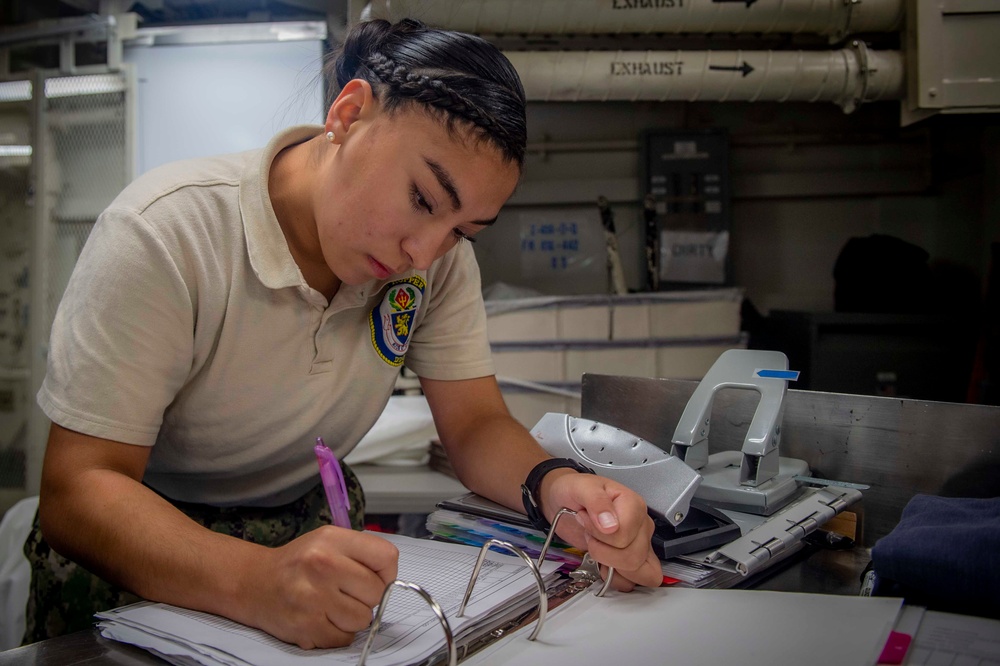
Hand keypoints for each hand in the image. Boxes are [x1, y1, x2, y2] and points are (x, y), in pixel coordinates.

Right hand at [243, 526, 398, 648]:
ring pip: (363, 619)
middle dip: (366, 596)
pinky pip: (344, 638)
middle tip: (346, 592)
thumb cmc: (297, 563)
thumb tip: (390, 580)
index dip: (387, 573)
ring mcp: (313, 597)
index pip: (386, 557)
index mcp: (332, 540)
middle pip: (376, 592)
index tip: (375, 578)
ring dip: (352, 617)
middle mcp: (323, 565)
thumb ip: (360, 554)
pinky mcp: (306, 626)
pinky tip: (322, 618)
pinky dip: (337, 633)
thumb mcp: (327, 541)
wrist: (253, 582)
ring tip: (332, 605)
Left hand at [540, 470, 660, 590]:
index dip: (600, 535)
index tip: (585, 520)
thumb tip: (610, 526)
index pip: (625, 536)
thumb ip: (596, 501)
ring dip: (614, 570)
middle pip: (634, 558)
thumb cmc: (575, 491)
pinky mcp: (632, 560)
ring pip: (643, 574)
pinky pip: (634, 582)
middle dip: (603, 552)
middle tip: (590, 536)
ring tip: (599, 551)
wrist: (564, 500)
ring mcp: (639, 545)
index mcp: (634, 506)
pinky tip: (603, 564)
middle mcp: (642, 527)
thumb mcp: (581, 488)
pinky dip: (616, 579)